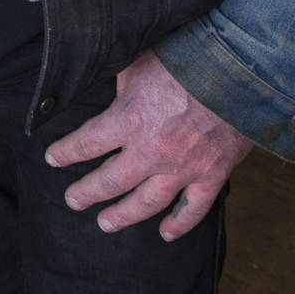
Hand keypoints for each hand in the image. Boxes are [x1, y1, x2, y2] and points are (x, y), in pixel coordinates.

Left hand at [44, 51, 253, 241]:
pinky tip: (166, 234)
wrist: (241, 71)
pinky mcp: (212, 175)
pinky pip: (194, 209)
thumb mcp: (140, 62)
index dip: (66, 152)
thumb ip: (120, 83)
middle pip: (111, 181)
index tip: (53, 159)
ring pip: (147, 202)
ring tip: (106, 223)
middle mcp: (152, 150)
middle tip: (74, 200)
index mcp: (130, 119)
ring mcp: (184, 168)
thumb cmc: (187, 59)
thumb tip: (103, 85)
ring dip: (124, 215)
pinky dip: (180, 224)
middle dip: (87, 192)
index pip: (86, 143)